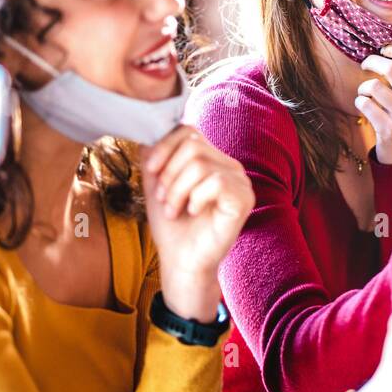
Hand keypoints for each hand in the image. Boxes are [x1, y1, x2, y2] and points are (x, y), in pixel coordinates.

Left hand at [142, 126, 254, 321]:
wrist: (181, 261)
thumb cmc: (172, 226)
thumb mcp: (156, 185)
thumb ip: (154, 156)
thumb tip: (148, 132)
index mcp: (212, 159)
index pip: (188, 130)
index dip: (164, 147)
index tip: (150, 171)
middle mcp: (230, 166)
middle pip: (193, 145)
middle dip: (169, 173)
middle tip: (164, 199)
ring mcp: (241, 182)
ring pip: (201, 164)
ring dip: (178, 190)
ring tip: (175, 210)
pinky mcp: (244, 200)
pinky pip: (216, 182)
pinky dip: (196, 198)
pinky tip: (194, 212)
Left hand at [356, 44, 391, 163]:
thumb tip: (388, 48)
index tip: (384, 50)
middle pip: (390, 67)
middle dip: (372, 61)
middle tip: (366, 64)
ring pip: (373, 85)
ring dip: (364, 87)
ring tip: (366, 92)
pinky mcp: (390, 129)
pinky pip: (364, 103)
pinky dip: (360, 101)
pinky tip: (364, 105)